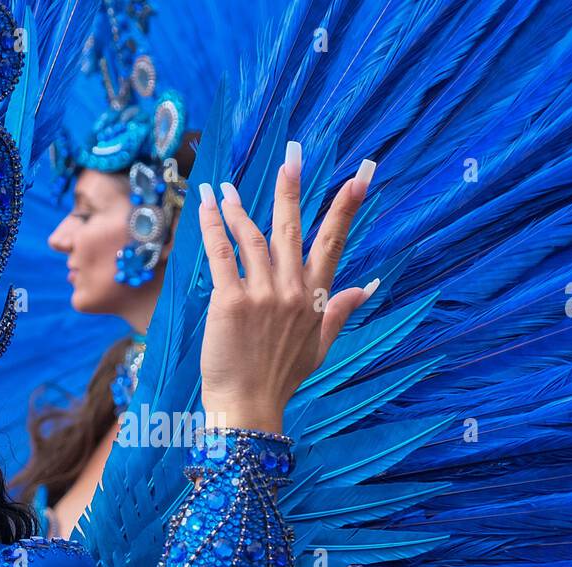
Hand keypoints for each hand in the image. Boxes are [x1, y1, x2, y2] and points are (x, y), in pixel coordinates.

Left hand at [197, 141, 378, 431]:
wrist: (248, 408)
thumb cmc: (280, 380)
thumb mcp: (319, 347)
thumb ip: (340, 311)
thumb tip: (366, 287)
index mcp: (314, 300)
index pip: (333, 244)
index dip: (346, 208)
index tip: (360, 176)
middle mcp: (292, 292)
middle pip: (293, 229)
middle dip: (292, 189)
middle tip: (293, 154)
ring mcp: (262, 295)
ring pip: (252, 237)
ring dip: (238, 207)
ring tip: (224, 186)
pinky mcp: (230, 301)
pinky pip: (221, 253)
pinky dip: (212, 226)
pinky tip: (205, 205)